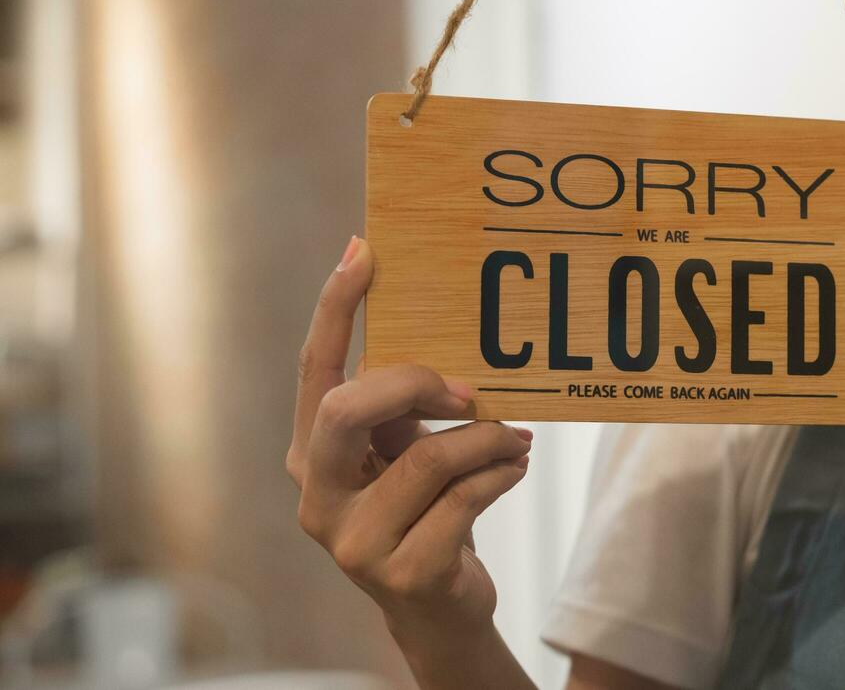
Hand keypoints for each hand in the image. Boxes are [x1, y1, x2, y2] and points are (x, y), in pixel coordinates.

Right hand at [286, 235, 532, 632]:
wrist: (439, 610)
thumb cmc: (425, 513)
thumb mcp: (404, 453)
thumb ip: (403, 407)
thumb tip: (447, 327)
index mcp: (313, 454)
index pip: (315, 370)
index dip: (335, 309)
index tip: (363, 250)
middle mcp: (319, 496)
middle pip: (348, 409)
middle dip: (416, 383)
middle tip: (472, 391)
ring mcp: (355, 541)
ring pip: (428, 457)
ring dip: (488, 439)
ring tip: (516, 439)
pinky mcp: (403, 572)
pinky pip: (466, 498)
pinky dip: (502, 474)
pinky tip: (514, 469)